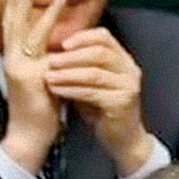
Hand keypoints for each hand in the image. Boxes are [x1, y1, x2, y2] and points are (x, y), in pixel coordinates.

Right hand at [1, 0, 65, 174]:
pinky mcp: (32, 77)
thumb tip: (58, 51)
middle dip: (22, 0)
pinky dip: (54, 35)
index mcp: (13, 60)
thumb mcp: (39, 82)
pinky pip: (46, 52)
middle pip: (15, 23)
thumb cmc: (36, 112)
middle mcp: (13, 60)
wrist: (28, 137)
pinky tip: (65, 24)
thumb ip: (44, 64)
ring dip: (45, 12)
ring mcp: (21, 67)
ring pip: (31, 33)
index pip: (12, 28)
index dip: (14, 7)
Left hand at [44, 27, 152, 174]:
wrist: (122, 140)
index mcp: (123, 60)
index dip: (82, 37)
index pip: (104, 37)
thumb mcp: (90, 83)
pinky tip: (57, 91)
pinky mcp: (122, 103)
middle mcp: (130, 70)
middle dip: (71, 56)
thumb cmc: (102, 111)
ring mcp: (128, 87)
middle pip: (99, 52)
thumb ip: (79, 66)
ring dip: (68, 74)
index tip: (61, 44)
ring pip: (94, 73)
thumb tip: (51, 50)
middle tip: (50, 61)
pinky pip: (92, 92)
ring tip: (49, 77)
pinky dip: (72, 90)